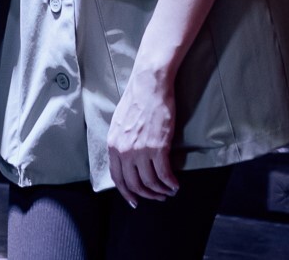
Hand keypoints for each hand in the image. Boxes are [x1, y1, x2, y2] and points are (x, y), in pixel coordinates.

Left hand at [106, 67, 179, 206]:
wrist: (149, 86)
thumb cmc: (136, 100)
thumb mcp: (119, 123)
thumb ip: (120, 143)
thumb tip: (124, 159)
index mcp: (113, 145)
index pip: (117, 178)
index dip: (126, 193)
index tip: (135, 201)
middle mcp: (124, 151)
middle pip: (134, 184)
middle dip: (147, 195)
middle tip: (157, 197)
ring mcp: (141, 151)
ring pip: (150, 182)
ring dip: (160, 191)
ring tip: (168, 191)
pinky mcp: (158, 148)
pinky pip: (164, 174)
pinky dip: (170, 183)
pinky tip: (175, 184)